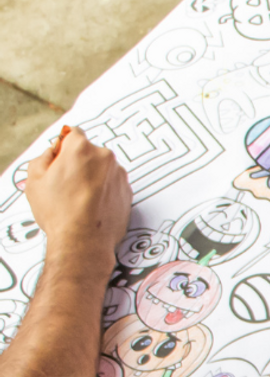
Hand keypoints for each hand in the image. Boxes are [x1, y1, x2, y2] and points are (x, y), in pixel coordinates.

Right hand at [23, 129, 130, 266]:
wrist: (83, 243)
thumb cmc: (60, 213)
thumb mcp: (35, 177)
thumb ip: (45, 156)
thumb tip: (54, 152)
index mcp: (81, 148)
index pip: (73, 134)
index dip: (63, 148)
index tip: (60, 160)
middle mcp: (105, 158)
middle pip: (90, 153)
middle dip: (80, 163)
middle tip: (68, 184)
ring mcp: (119, 176)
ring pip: (103, 170)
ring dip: (94, 178)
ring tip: (80, 199)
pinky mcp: (128, 194)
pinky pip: (113, 186)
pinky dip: (105, 192)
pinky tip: (93, 206)